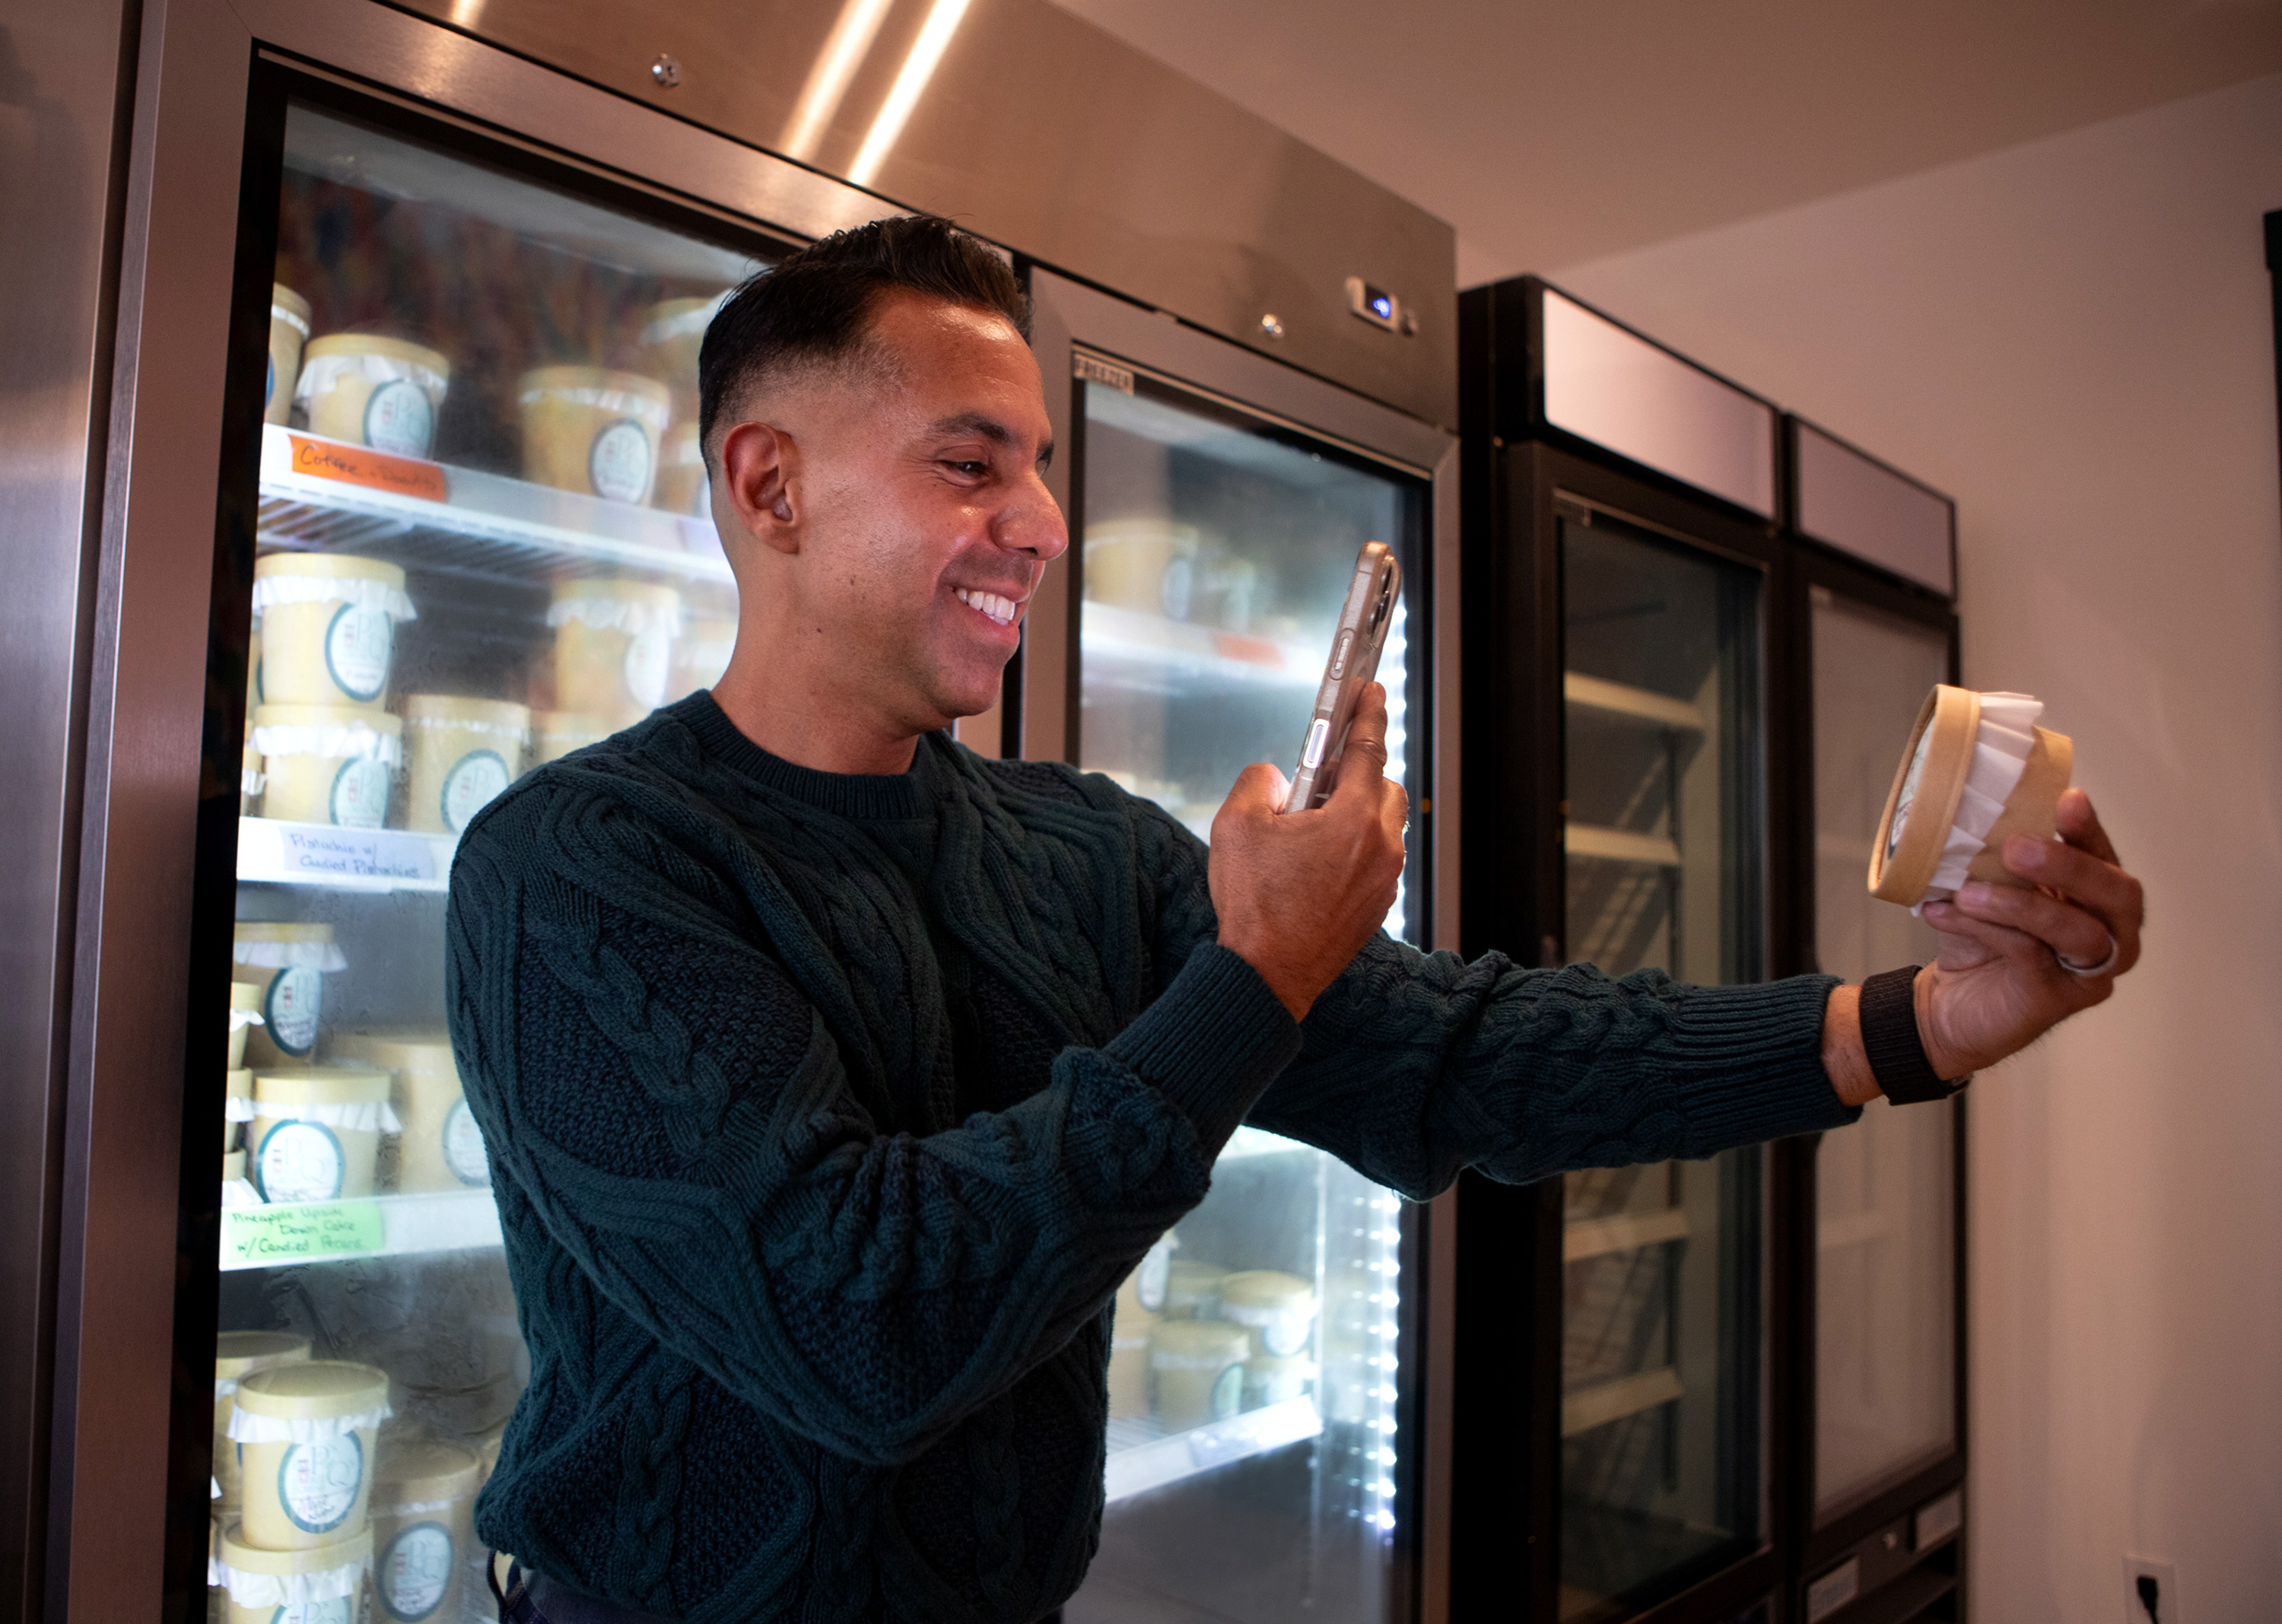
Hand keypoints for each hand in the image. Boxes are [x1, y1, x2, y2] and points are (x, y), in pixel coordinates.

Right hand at [1209, 684, 1408, 1020]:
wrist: (1268, 975)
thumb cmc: (1255, 906)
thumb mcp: (1236, 826)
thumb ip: (1257, 782)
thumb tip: (1273, 777)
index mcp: (1353, 818)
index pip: (1369, 748)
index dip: (1369, 712)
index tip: (1372, 690)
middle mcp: (1380, 846)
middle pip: (1384, 786)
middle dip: (1358, 772)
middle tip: (1319, 775)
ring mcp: (1384, 879)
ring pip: (1384, 825)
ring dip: (1356, 813)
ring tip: (1311, 825)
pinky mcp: (1377, 905)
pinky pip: (1376, 859)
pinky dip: (1355, 848)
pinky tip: (1316, 860)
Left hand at [1910, 787, 2143, 1077]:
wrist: (1949, 1006)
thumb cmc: (1980, 940)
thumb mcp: (1988, 889)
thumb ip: (1995, 860)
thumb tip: (1968, 814)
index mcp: (2097, 897)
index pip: (2105, 856)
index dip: (2090, 829)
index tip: (2068, 799)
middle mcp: (2111, 934)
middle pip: (2117, 895)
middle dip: (2069, 866)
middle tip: (2017, 848)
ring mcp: (2090, 971)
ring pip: (2077, 931)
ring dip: (2020, 905)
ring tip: (1968, 891)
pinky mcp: (2058, 1000)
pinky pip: (2030, 956)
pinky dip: (1986, 930)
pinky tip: (1943, 913)